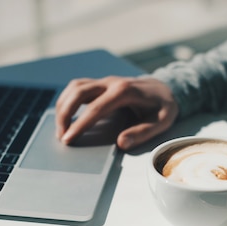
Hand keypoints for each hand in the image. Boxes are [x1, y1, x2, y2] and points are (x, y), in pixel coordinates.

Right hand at [55, 76, 178, 149]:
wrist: (165, 88)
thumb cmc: (163, 106)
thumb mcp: (162, 121)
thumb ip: (143, 132)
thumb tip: (121, 143)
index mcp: (125, 91)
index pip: (95, 108)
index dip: (80, 124)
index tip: (68, 139)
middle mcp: (111, 82)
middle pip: (79, 92)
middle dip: (65, 113)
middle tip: (61, 136)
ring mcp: (104, 81)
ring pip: (75, 87)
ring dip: (63, 106)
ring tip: (61, 129)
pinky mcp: (100, 84)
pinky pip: (78, 88)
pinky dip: (67, 101)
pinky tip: (65, 116)